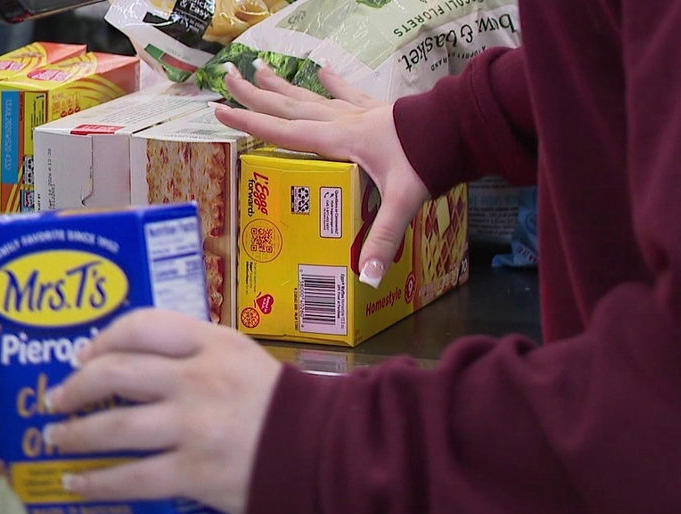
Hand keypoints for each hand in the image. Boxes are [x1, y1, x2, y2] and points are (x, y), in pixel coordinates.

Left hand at [44, 309, 282, 513]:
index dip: (104, 339)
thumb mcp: (240, 356)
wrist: (322, 449)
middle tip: (57, 399)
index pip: (142, 326)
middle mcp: (197, 378)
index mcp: (210, 343)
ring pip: (116, 427)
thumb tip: (133, 362)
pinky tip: (78, 483)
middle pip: (117, 373)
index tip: (84, 355)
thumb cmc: (279, 403)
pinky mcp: (193, 472)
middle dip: (77, 387)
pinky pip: (132, 477)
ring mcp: (193, 426)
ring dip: (77, 434)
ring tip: (56, 439)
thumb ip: (193, 352)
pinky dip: (98, 482)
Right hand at [212, 62, 430, 286]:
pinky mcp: (378, 110)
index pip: (283, 133)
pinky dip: (334, 83)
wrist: (461, 127)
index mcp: (339, 140)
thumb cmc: (429, 158)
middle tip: (227, 77)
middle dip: (255, 96)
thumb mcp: (403, 202)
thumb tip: (366, 276)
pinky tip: (323, 69)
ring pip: (311, 96)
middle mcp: (342, 122)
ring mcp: (360, 113)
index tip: (219, 112)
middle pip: (289, 107)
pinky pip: (348, 93)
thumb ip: (383, 238)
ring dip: (283, 86)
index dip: (249, 124)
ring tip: (259, 69)